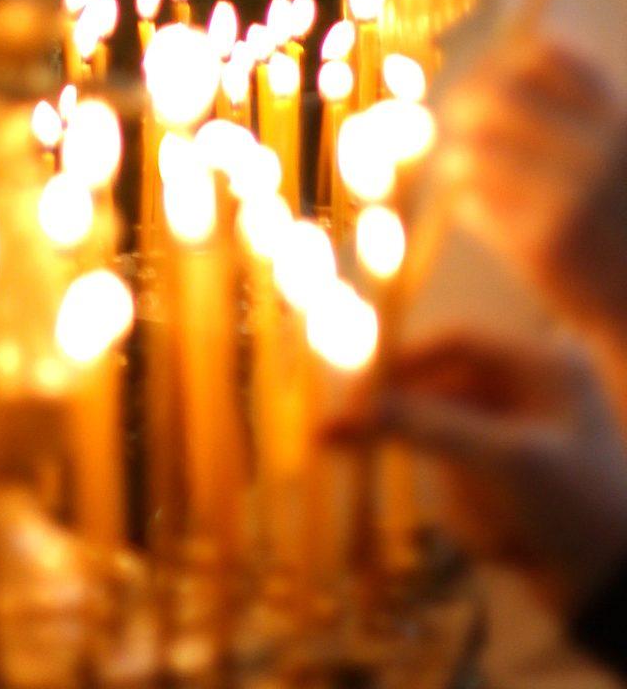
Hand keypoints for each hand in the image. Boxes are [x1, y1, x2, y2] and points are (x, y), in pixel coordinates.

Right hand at [350, 332, 626, 620]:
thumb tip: (353, 410)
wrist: (620, 595)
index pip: (455, 344)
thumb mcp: (504, 462)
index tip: (355, 390)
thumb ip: (427, 427)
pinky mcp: (514, 484)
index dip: (402, 364)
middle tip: (341, 440)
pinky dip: (474, 515)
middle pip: (445, 396)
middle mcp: (534, 393)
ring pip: (448, 447)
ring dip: (462, 493)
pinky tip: (510, 544)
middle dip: (421, 440)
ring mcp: (523, 440)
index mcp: (545, 366)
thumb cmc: (577, 510)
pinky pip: (464, 484)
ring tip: (500, 529)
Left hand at [444, 42, 626, 360]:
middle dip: (463, 104)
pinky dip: (468, 204)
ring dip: (457, 159)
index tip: (490, 80)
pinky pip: (474, 204)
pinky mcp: (543, 243)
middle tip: (453, 119)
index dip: (506, 62)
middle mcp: (598, 152)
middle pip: (496, 98)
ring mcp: (570, 196)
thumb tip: (488, 77)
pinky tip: (480, 212)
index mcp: (618, 123)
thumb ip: (577, 117)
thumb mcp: (618, 157)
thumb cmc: (620, 227)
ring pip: (473, 151)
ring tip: (461, 171)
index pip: (547, 55)